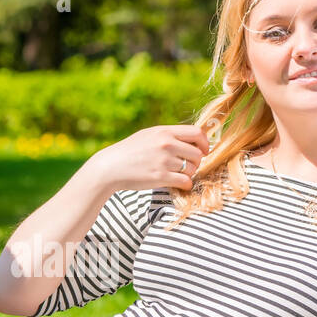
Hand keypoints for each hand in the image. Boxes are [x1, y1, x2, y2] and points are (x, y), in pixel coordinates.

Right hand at [85, 125, 209, 193]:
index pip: (197, 133)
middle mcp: (167, 144)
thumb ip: (168, 136)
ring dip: (190, 174)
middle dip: (197, 162)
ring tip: (179, 174)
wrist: (111, 167)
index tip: (204, 150)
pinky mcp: (161, 177)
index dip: (205, 143)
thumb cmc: (129, 151)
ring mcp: (164, 161)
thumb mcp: (148, 135)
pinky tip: (180, 184)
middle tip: (188, 166)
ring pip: (192, 169)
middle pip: (198, 153)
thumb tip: (190, 140)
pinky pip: (185, 181)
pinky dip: (186, 184)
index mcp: (165, 132)